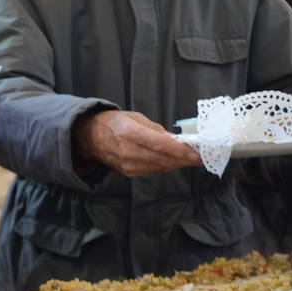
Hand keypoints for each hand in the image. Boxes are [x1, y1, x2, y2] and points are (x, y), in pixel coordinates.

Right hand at [74, 110, 201, 177]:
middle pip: (164, 160)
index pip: (161, 145)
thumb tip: (177, 140)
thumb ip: (157, 130)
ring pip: (161, 167)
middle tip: (201, 157)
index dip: (182, 151)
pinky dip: (165, 165)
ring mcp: (129, 165)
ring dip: (177, 163)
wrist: (89, 137)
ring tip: (191, 158)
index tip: (198, 153)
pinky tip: (173, 160)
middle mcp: (129, 152)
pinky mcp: (129, 173)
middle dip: (185, 159)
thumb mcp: (135, 118)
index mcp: (130, 133)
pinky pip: (153, 170)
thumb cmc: (113, 123)